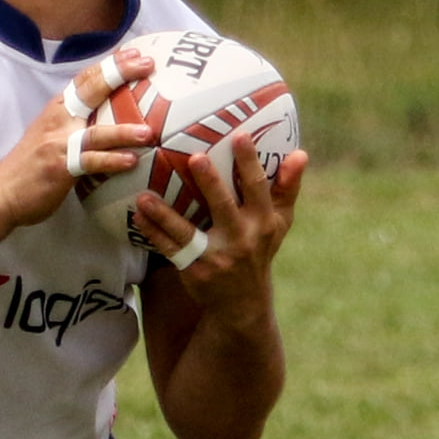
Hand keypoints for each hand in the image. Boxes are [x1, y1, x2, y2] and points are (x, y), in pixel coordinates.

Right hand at [0, 44, 156, 227]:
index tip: (136, 53)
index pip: (85, 79)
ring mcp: (58, 144)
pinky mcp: (59, 168)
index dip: (111, 64)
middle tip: (148, 64)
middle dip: (120, 73)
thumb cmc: (29, 167)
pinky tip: (131, 162)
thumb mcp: (50, 135)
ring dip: (123, 131)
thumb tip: (109, 121)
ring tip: (147, 131)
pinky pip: (89, 162)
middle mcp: (58, 120)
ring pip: (95, 132)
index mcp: (58, 109)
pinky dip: (111, 161)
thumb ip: (75, 125)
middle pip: (91, 90)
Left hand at [130, 135, 305, 319]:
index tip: (240, 136)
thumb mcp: (279, 222)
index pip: (258, 188)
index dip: (250, 163)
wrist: (243, 302)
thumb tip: (301, 154)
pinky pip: (170, 249)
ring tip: (144, 196)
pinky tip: (138, 215)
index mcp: (264, 222)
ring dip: (163, 214)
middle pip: (224, 207)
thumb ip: (287, 188)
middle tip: (196, 157)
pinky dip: (153, 232)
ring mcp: (217, 257)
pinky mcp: (195, 270)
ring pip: (186, 233)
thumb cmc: (259, 249)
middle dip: (211, 183)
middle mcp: (242, 238)